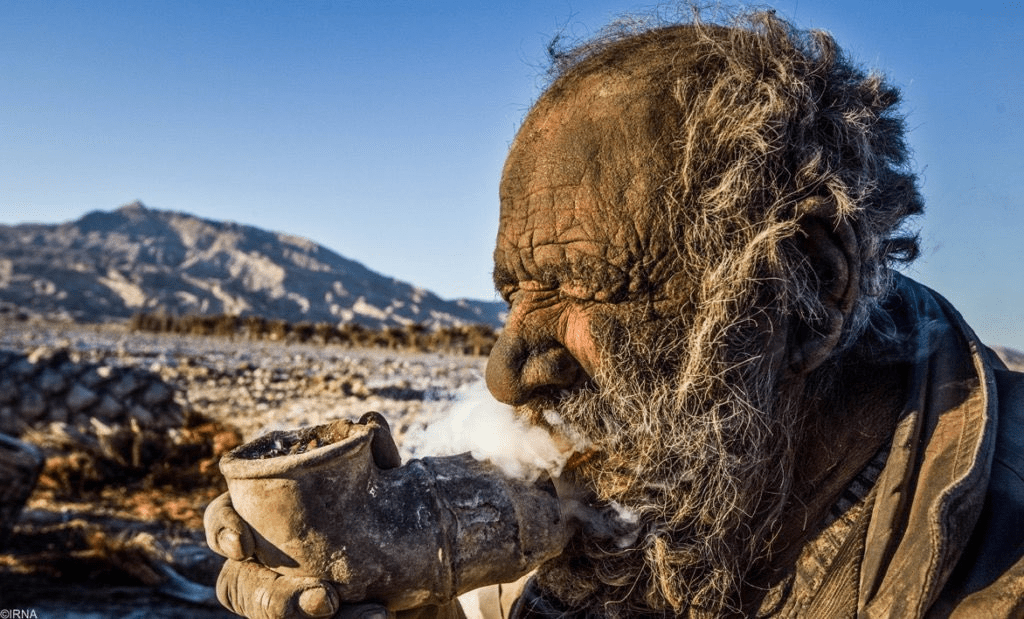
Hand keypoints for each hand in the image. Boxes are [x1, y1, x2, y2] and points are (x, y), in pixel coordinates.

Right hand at [204, 412, 403, 618]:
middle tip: (326, 598)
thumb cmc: (395, 519)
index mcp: (268, 516)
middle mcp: (268, 562)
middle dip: (274, 600)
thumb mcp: (392, 488)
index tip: (241, 544)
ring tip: (373, 614)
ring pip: (272, 616)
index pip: (225, 518)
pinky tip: (381, 616)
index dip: (221, 529)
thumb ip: (379, 460)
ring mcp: (289, 597)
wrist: (429, 573)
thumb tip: (371, 420)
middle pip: (239, 586)